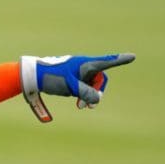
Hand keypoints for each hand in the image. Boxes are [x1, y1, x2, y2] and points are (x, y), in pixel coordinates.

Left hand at [19, 53, 134, 121]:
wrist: (31, 76)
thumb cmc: (52, 77)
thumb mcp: (70, 87)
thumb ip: (86, 93)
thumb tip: (97, 99)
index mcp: (85, 63)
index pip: (106, 62)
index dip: (120, 60)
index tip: (132, 57)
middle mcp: (83, 66)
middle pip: (99, 78)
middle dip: (96, 92)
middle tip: (88, 107)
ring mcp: (77, 72)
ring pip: (89, 84)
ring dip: (87, 95)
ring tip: (80, 107)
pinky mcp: (70, 78)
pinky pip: (81, 86)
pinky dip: (81, 94)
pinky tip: (76, 101)